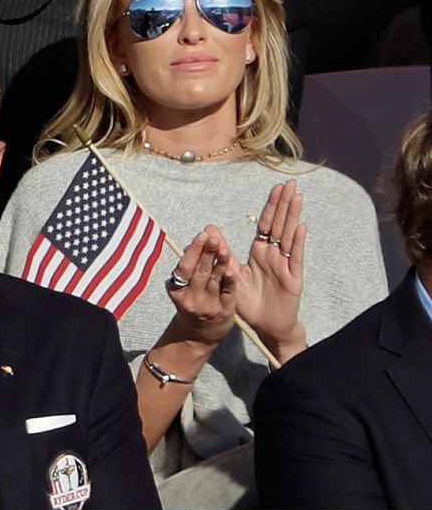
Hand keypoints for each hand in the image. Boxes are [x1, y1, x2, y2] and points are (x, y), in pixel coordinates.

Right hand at [166, 227, 236, 347]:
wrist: (199, 335)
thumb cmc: (192, 301)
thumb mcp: (185, 285)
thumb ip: (191, 263)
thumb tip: (196, 241)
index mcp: (178, 290)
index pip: (185, 268)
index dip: (193, 251)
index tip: (202, 235)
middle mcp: (191, 299)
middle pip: (199, 272)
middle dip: (207, 253)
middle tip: (213, 238)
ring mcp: (208, 306)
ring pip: (213, 281)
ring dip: (219, 263)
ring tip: (223, 248)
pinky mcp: (224, 311)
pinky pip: (227, 293)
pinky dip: (229, 281)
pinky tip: (231, 269)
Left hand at [233, 181, 306, 360]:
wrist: (265, 326)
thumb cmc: (250, 302)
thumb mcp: (232, 275)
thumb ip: (224, 253)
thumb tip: (209, 229)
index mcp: (260, 253)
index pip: (266, 225)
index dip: (271, 206)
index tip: (275, 187)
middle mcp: (274, 256)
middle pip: (279, 225)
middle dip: (284, 204)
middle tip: (289, 183)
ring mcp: (285, 266)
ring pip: (289, 236)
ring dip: (293, 216)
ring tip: (297, 196)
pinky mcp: (293, 278)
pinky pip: (295, 258)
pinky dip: (297, 242)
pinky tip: (300, 227)